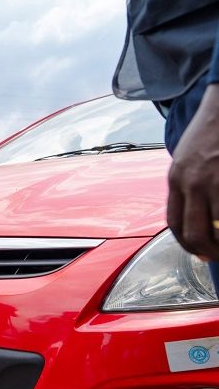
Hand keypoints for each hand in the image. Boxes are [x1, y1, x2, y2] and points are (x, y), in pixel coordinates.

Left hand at [168, 84, 218, 259]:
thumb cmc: (211, 131)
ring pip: (216, 228)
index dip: (186, 243)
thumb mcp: (187, 158)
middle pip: (193, 232)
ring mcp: (213, 181)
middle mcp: (191, 183)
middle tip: (216, 257)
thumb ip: (186, 183)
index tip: (199, 252)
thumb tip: (193, 210)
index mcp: (175, 179)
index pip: (174, 222)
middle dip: (205, 251)